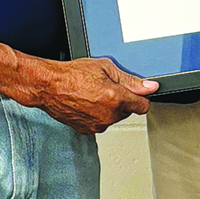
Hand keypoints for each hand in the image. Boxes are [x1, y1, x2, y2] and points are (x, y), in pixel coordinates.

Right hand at [27, 56, 158, 133]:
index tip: (137, 93)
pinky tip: (88, 102)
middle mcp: (109, 115)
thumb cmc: (73, 74)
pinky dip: (98, 114)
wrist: (50, 86)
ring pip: (114, 117)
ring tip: (94, 93)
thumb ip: (130, 80)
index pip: (143, 106)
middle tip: (107, 86)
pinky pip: (101, 122)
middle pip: (127, 111)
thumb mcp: (105, 67)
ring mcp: (98, 125)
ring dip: (110, 108)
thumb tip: (149, 87)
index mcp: (116, 98)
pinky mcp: (88, 130)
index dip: (140, 97)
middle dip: (122, 100)